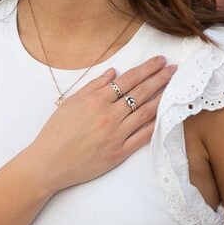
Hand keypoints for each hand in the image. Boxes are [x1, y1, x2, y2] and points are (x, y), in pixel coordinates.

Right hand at [27, 58, 173, 192]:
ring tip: (174, 88)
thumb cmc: (56, 132)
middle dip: (159, 79)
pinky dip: (154, 126)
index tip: (160, 61)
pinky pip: (142, 137)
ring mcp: (116, 136)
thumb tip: (113, 72)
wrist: (49, 163)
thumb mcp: (71, 103)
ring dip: (161, 98)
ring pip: (145, 113)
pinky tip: (165, 116)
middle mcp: (109, 116)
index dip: (147, 69)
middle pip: (140, 93)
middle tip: (174, 70)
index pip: (128, 80)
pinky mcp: (119, 153)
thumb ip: (93, 86)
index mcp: (96, 101)